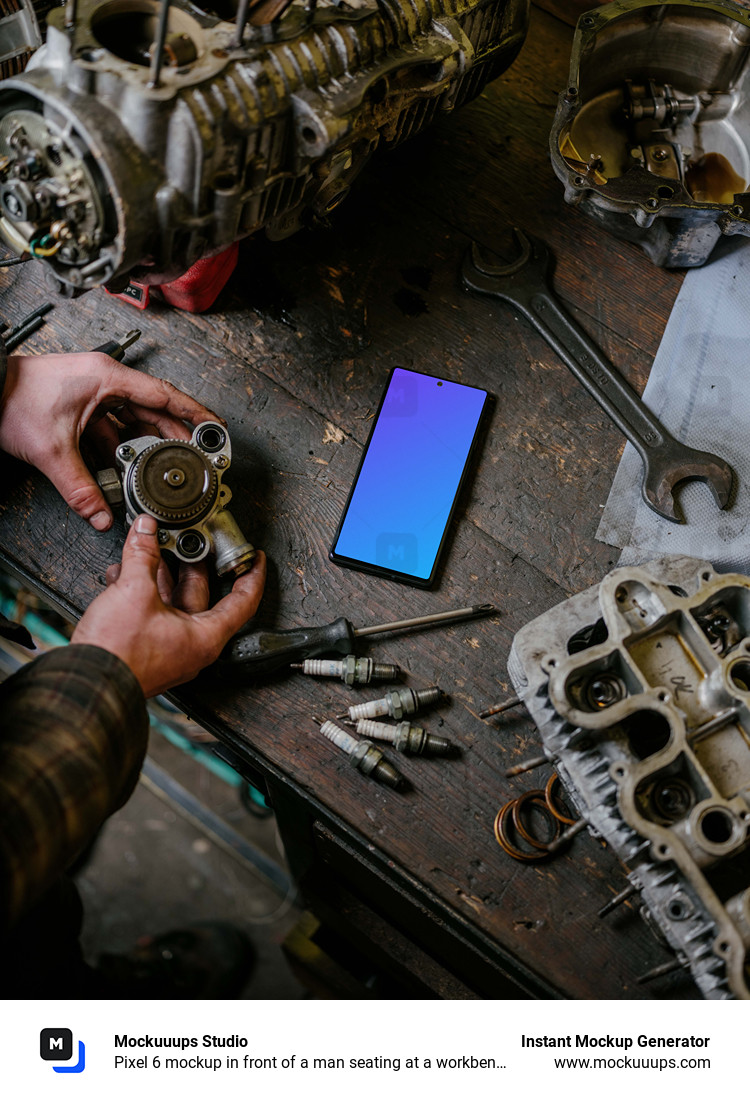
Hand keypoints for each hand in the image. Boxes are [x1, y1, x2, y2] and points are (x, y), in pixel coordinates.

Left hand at [0, 351, 217, 530]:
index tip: (214, 426)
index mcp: (107, 379)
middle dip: (174, 435)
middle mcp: (104, 382)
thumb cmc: (12, 398)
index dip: (194, 413)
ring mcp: (93, 392)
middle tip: (192, 457)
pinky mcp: (81, 404)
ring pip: (132, 419)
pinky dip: (120, 445)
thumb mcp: (52, 449)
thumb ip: (80, 488)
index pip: (165, 395)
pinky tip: (123, 465)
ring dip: (144, 442)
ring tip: (160, 465)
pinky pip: (111, 425)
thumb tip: (100, 514)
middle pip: (153, 409)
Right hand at [72, 514, 265, 695]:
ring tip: (149, 551)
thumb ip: (142, 556)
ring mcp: (169, 649)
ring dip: (159, 576)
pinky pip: (152, 614)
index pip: (243, 602)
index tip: (255, 558)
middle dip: (190, 564)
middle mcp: (192, 646)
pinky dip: (141, 592)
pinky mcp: (147, 649)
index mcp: (205, 637)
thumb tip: (146, 531)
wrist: (86, 684)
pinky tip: (124, 574)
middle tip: (186, 541)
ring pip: (172, 602)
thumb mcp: (134, 592)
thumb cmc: (117, 656)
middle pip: (201, 595)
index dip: (252, 576)